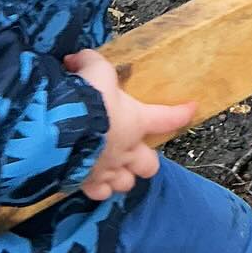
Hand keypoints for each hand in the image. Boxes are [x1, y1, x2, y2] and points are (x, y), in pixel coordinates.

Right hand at [63, 49, 195, 202]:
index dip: (181, 113)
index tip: (192, 109)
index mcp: (135, 122)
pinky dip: (96, 187)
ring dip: (121, 176)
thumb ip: (89, 63)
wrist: (59, 128)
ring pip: (125, 183)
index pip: (167, 118)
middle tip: (135, 150)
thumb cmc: (86, 99)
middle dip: (145, 160)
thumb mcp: (94, 70)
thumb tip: (76, 59)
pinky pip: (98, 192)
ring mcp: (107, 170)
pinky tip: (90, 177)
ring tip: (112, 166)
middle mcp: (126, 150)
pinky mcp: (86, 183)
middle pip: (149, 165)